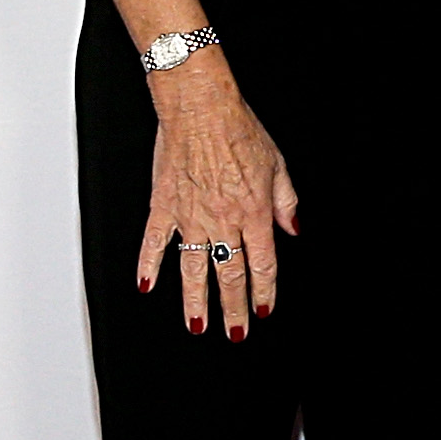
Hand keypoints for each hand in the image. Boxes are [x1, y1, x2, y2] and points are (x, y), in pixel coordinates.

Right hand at [137, 51, 298, 338]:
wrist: (200, 107)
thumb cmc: (238, 129)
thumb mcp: (278, 165)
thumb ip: (286, 202)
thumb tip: (294, 229)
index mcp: (254, 212)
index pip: (263, 265)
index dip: (263, 292)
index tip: (262, 311)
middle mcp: (223, 220)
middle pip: (229, 275)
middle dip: (234, 309)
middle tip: (234, 333)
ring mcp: (190, 216)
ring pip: (193, 269)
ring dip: (195, 301)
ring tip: (197, 325)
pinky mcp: (163, 205)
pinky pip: (154, 242)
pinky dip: (148, 265)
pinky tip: (147, 285)